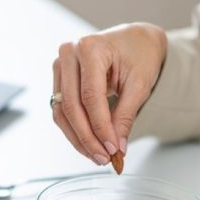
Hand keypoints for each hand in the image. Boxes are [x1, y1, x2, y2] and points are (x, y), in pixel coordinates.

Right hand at [51, 23, 166, 164]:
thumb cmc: (139, 55)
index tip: (112, 149)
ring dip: (78, 139)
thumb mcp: (139, 84)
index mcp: (90, 48)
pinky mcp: (59, 79)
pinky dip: (75, 131)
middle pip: (72, 106)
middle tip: (104, 158)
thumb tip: (117, 148)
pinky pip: (62, 111)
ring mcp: (60, 66)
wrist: (135, 41)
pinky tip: (89, 145)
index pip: (91, 96)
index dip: (100, 127)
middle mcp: (69, 54)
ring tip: (97, 156)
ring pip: (63, 112)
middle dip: (88, 137)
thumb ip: (125, 116)